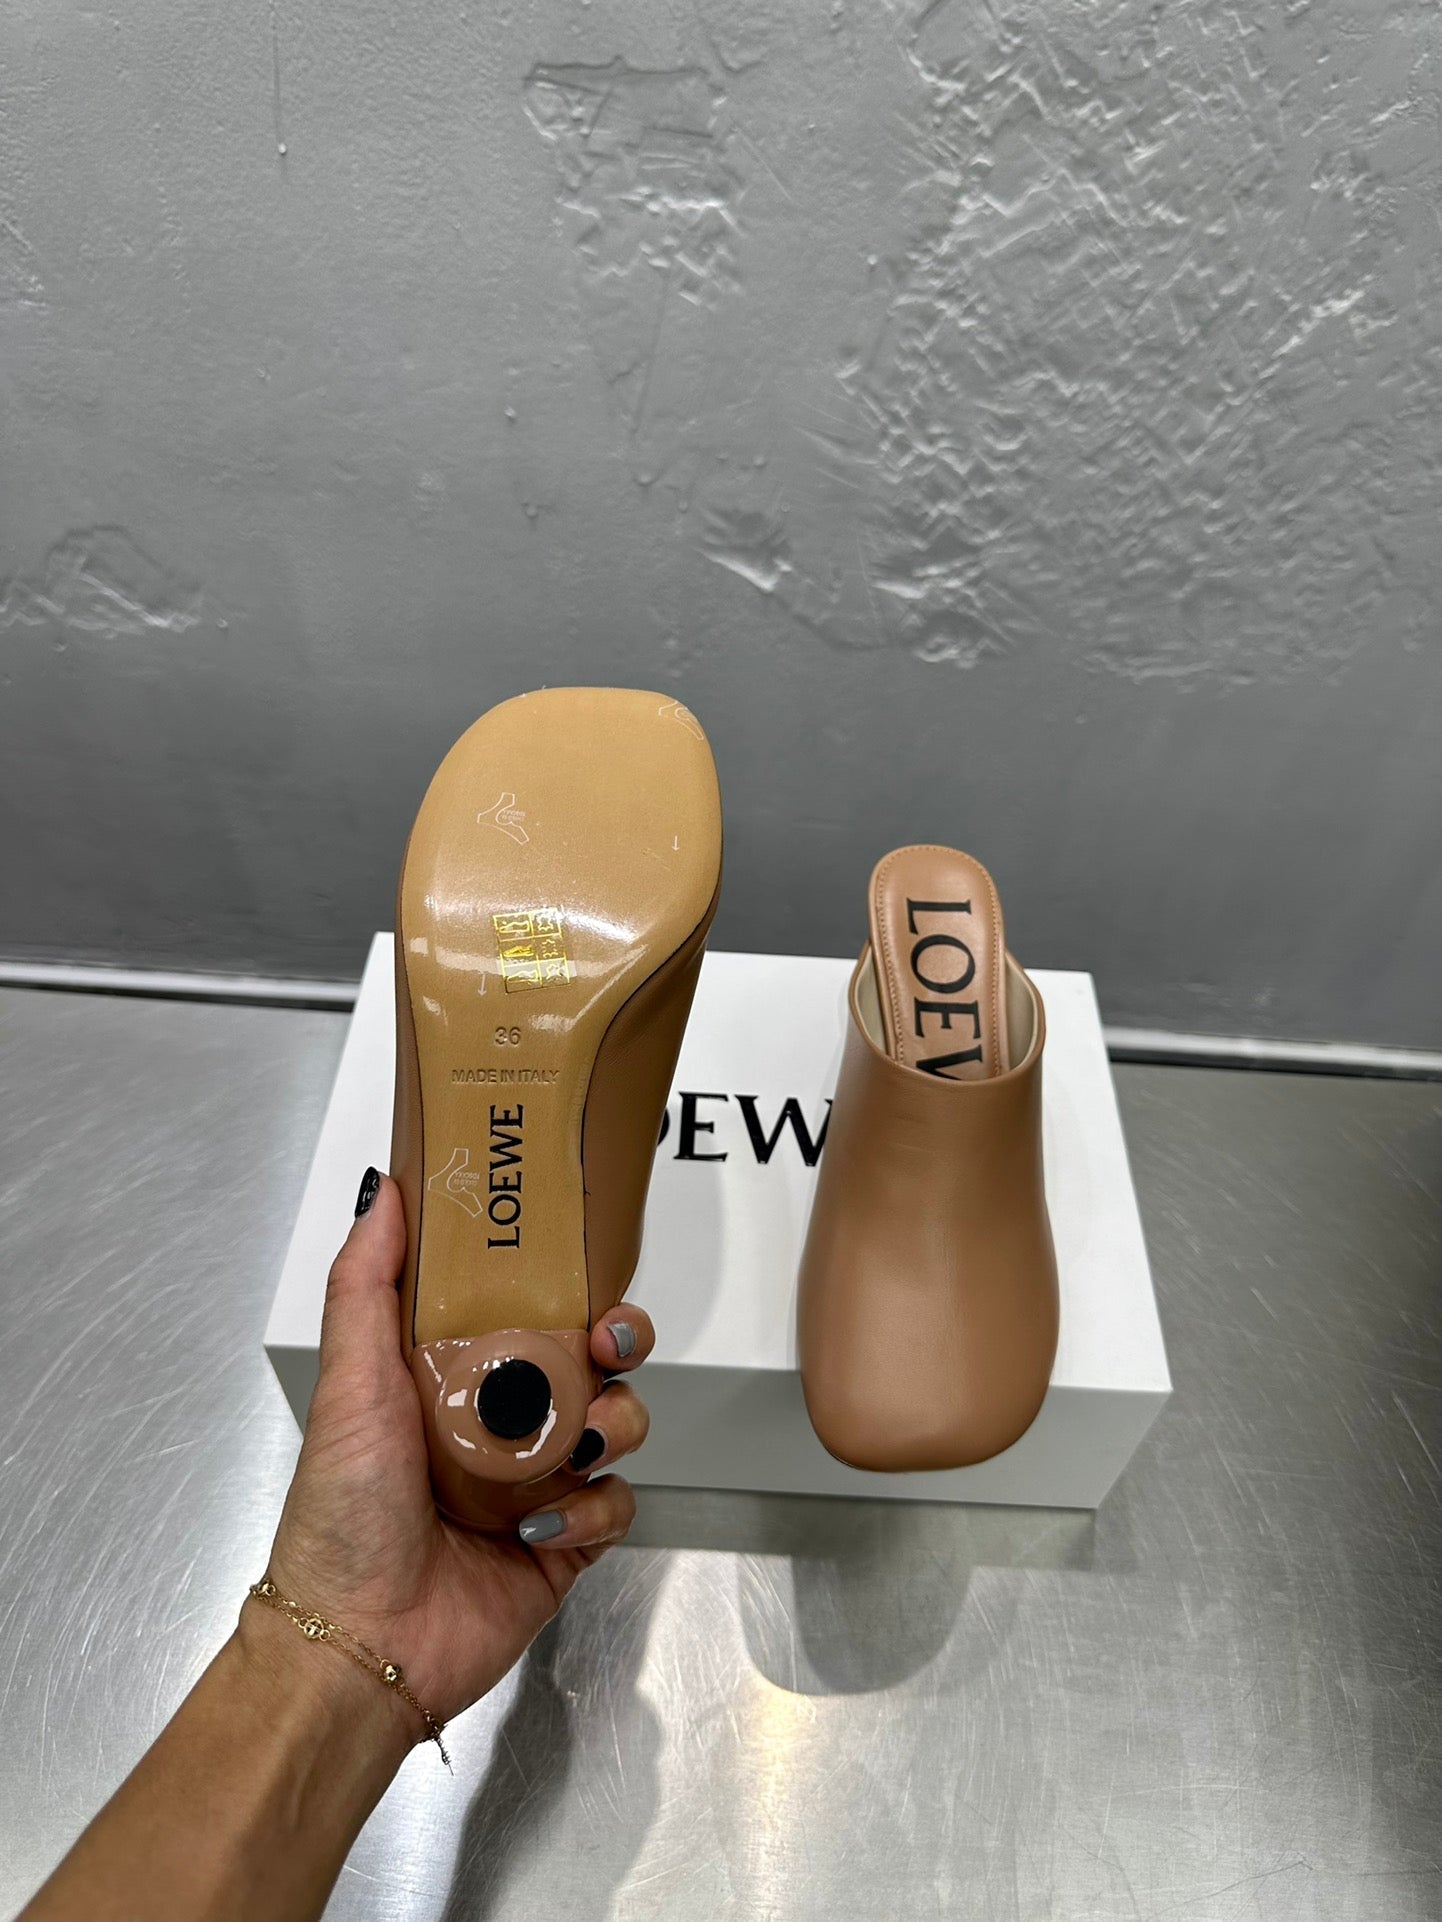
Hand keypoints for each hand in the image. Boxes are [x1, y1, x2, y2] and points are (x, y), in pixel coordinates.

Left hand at [249, 1174, 652, 1727]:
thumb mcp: (349, 1381)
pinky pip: (615, 1505)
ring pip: (617, 1423)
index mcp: (452, 1375)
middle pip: (593, 1358)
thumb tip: (385, 1185)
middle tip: (608, 1342)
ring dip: (613, 1420)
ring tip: (576, 1440)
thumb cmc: (343, 1509)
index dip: (566, 1278)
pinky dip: (593, 1507)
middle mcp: (501, 1422)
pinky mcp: (566, 1543)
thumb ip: (366, 1282)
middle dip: (618, 1341)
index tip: (584, 1257)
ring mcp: (539, 1483)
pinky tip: (544, 1522)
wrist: (358, 1642)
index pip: (530, 1306)